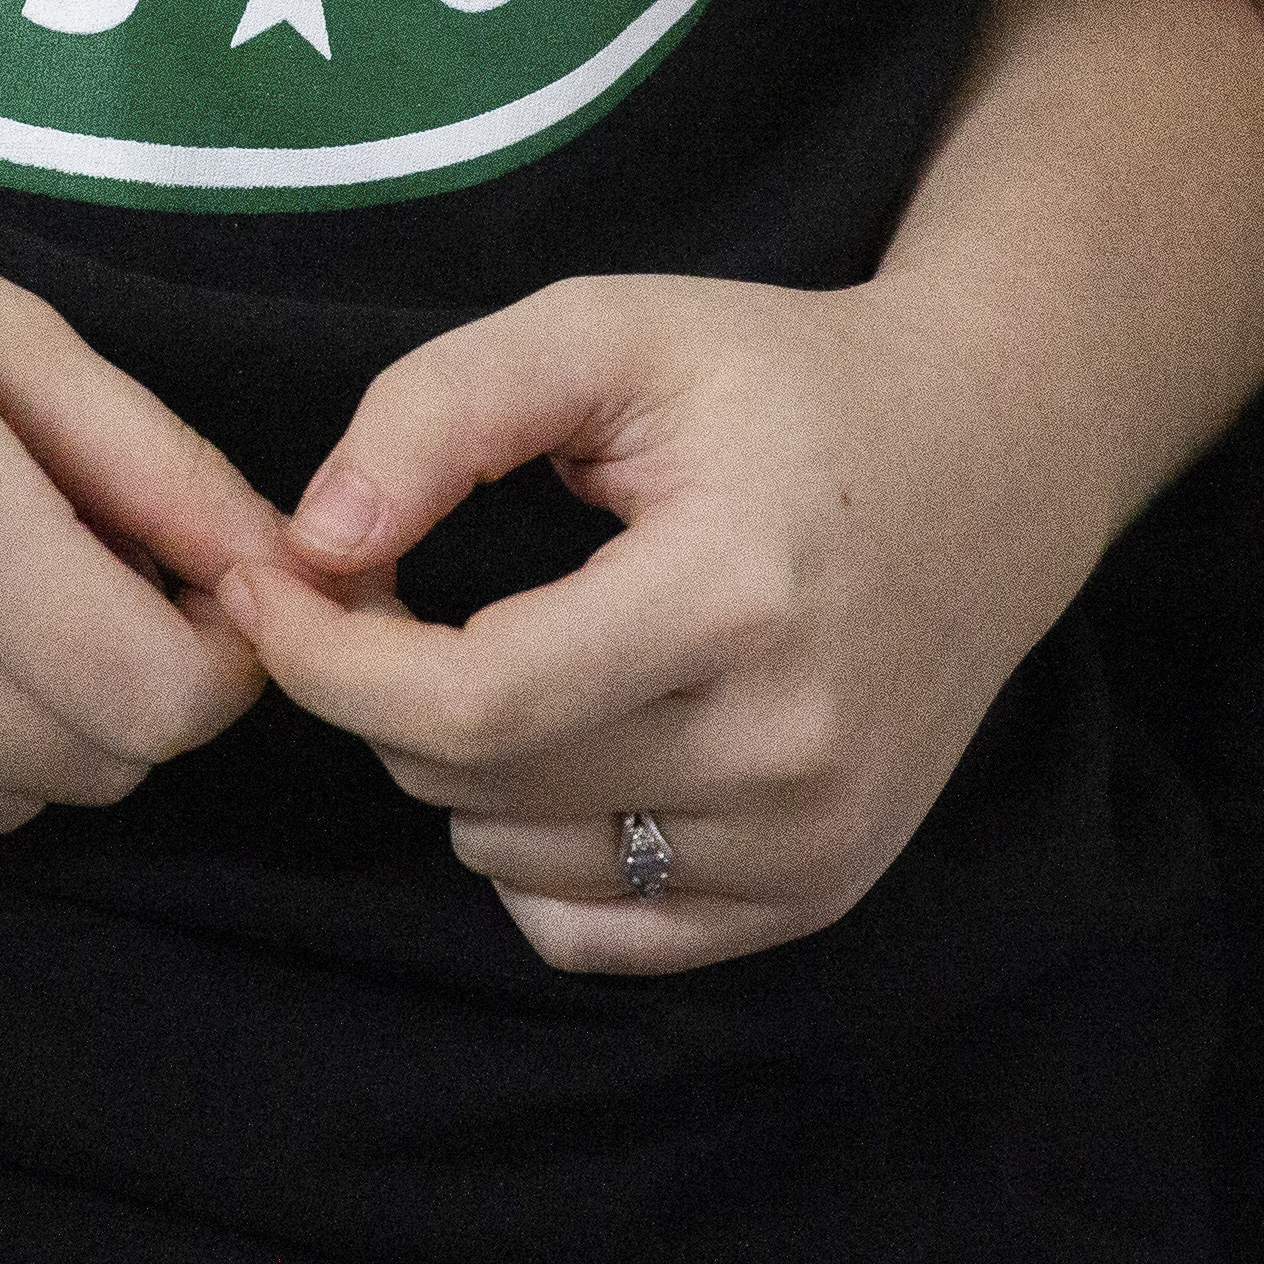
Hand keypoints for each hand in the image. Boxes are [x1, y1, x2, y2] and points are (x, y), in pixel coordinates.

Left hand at [226, 270, 1112, 974]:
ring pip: (512, 863)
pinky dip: (534, 850)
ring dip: (460, 766)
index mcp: (737, 597)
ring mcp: (808, 842)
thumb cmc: (781, 383)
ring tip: (510, 644)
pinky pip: (591, 932)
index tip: (270, 584)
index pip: (470, 701)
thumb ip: (443, 409)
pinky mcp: (812, 896)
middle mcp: (786, 749)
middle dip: (382, 687)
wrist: (992, 462)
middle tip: (392, 586)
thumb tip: (313, 543)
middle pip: (475, 784)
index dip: (331, 658)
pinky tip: (573, 737)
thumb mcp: (609, 331)